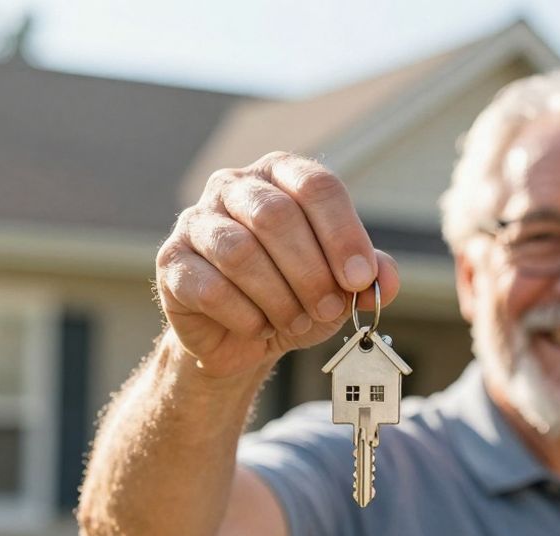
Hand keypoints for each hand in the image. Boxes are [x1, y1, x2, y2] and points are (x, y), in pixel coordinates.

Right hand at [156, 152, 400, 378]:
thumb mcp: (342, 285)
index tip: (360, 279)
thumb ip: (371, 276)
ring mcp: (197, 221)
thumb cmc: (298, 295)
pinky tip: (259, 327)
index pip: (316, 186)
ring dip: (278, 298)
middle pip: (276, 217)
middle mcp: (235, 186)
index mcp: (282, 176)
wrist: (243, 335)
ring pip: (240, 253)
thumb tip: (387, 279)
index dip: (343, 234)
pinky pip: (210, 288)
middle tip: (330, 308)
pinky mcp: (172, 262)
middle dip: (311, 272)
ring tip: (296, 321)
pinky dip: (245, 316)